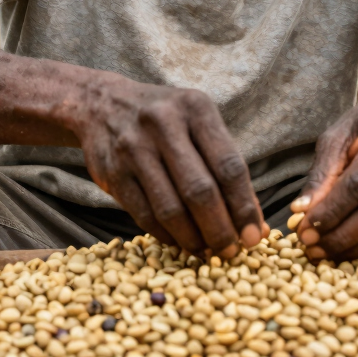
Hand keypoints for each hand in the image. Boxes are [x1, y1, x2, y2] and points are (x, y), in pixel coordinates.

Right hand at [72, 72, 267, 256]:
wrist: (103, 104)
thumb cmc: (165, 119)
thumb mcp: (198, 124)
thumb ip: (224, 167)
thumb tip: (254, 223)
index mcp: (195, 108)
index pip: (228, 165)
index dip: (244, 206)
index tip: (253, 236)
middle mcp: (163, 124)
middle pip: (200, 190)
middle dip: (220, 229)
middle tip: (230, 252)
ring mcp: (134, 148)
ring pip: (171, 209)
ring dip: (193, 238)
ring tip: (206, 251)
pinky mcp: (113, 172)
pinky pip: (145, 216)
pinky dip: (166, 236)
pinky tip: (180, 242)